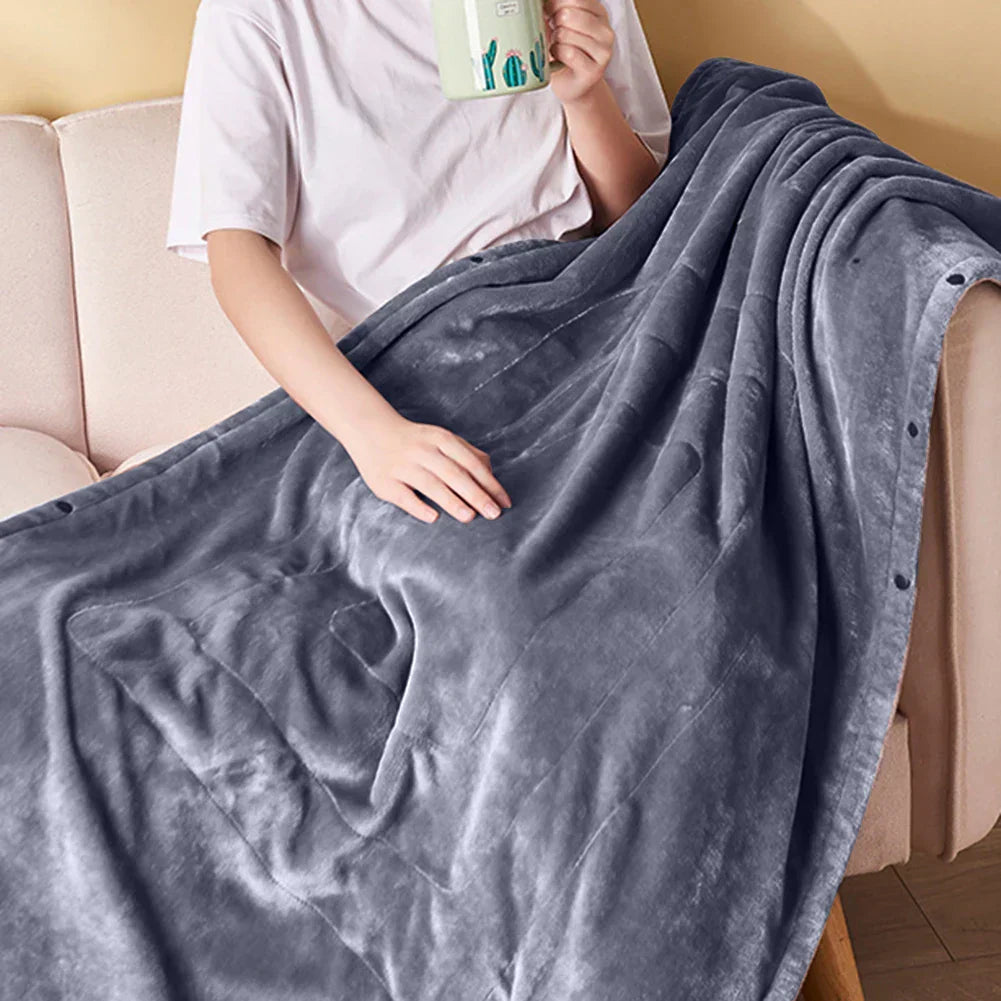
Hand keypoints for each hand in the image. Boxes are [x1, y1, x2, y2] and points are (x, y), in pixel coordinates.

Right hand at [343, 412, 512, 524]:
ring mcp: (402, 466)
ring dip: (452, 501)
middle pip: (454, 474)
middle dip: (476, 494)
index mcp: (440, 439)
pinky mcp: (385, 482)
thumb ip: (468, 453)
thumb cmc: (415, 440)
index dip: (490, 483)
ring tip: (469, 517)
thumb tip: (491, 474)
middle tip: (494, 514)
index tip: (504, 501)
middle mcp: (422, 451)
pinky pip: (404, 496)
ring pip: (431, 484)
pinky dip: (419, 506)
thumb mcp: (442, 438)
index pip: (471, 463)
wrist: (370, 430)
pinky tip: (434, 517)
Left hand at [543, 0, 613, 104]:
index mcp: (599, 13)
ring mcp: (603, 51)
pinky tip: (557, 56)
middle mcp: (605, 31)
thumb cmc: (565, 52)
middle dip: (554, 23)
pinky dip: (556, 53)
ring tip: (558, 46)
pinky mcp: (594, 70)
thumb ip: (557, 9)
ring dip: (555, 41)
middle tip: (555, 33)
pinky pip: (567, 53)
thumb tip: (540, 1)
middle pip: (568, 14)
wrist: (573, 85)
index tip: (548, 12)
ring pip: (566, 33)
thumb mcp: (563, 24)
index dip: (555, 3)